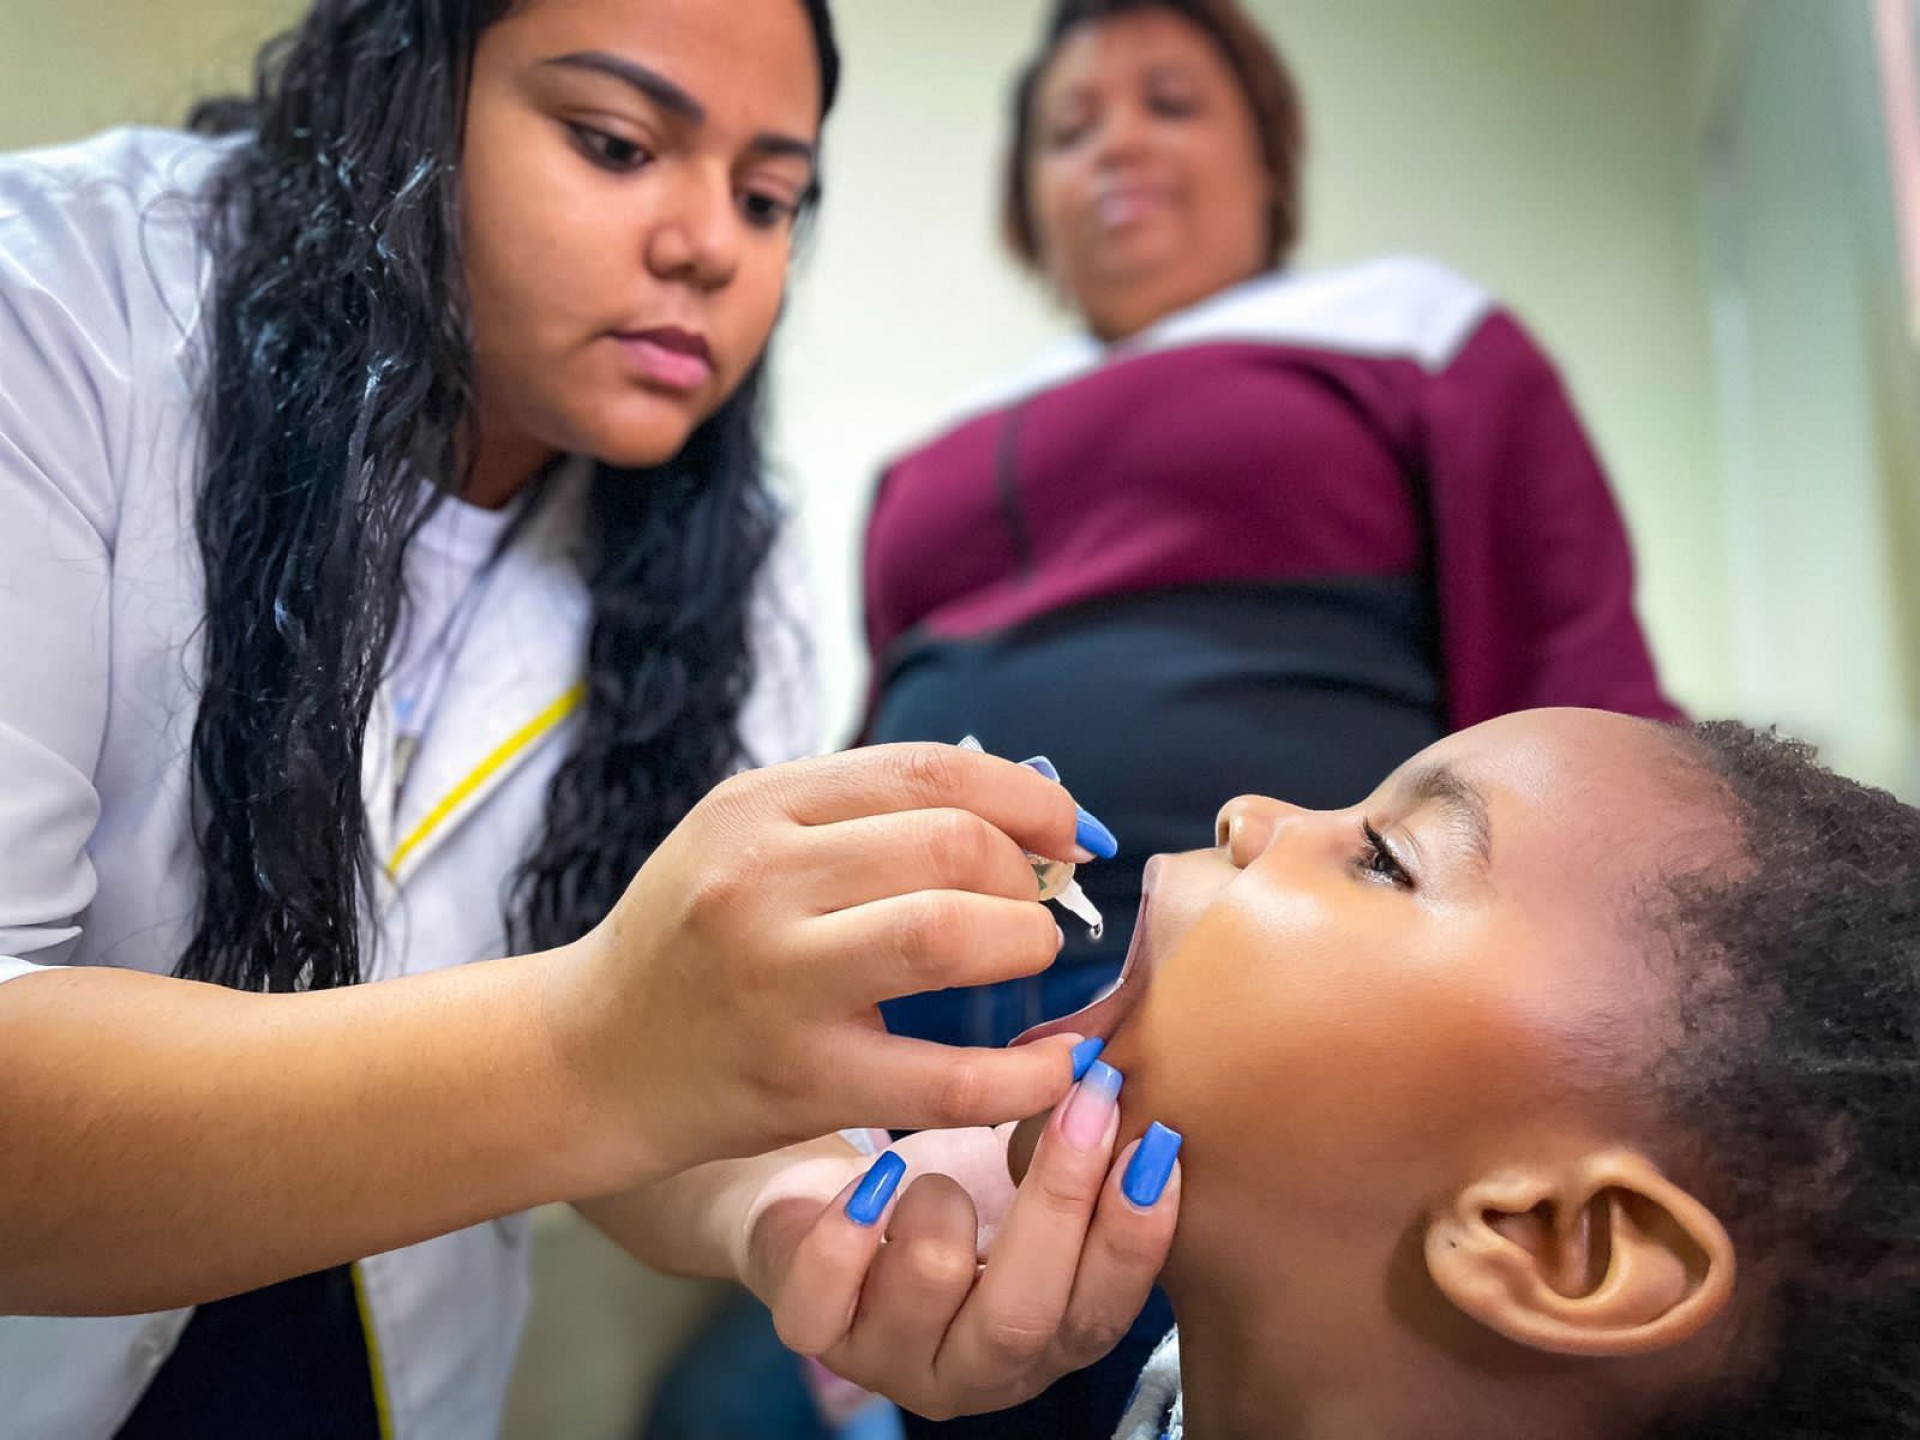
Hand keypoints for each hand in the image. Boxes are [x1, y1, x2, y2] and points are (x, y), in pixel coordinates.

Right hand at [541, 743, 1099, 1183]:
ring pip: (948, 935)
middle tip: (1033, 911)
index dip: (1026, 798)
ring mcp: (775, 981)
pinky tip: (1054, 1068)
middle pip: (952, 844)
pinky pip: (944, 1078)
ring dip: (1024, 946)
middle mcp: (759, 880)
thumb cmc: (694, 943)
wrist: (587, 1059)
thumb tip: (1029, 801)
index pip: (929, 771)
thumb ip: (866, 815)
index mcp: (756, 807)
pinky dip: (1024, 1073)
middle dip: (1026, 876)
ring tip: (1025, 962)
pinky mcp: (797, 1080)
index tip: (1067, 835)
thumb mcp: (752, 842)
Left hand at [741, 1070, 1181, 1419]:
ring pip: (932, 1285)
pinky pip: (826, 1294)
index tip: (1157, 1141)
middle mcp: (972, 1372)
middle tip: (1088, 1101)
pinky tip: (870, 1183)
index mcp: (1042, 1342)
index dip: (1133, 1237)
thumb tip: (1119, 1061)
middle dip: (1061, 1200)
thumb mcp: (1020, 1172)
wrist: (830, 1200)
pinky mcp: (814, 1333)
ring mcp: (889, 1361)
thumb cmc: (950, 1185)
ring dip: (941, 1204)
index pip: (1100, 1316)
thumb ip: (1078, 1143)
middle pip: (1024, 1318)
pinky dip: (851, 1229)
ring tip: (926, 1168)